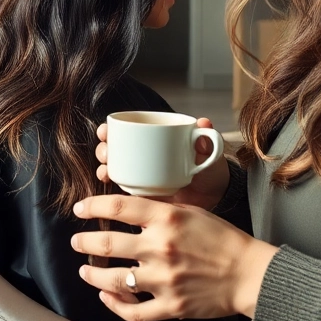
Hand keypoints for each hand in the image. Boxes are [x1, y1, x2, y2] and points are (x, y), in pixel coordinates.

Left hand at [72, 195, 278, 320]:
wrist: (249, 274)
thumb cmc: (222, 239)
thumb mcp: (192, 211)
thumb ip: (159, 208)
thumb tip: (127, 202)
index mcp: (167, 219)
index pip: (118, 207)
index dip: (92, 206)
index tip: (80, 209)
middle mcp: (161, 247)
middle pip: (107, 244)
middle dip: (84, 242)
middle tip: (76, 241)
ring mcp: (164, 279)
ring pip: (113, 279)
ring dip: (92, 274)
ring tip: (85, 270)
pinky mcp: (170, 305)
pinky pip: (132, 310)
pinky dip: (114, 305)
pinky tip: (106, 296)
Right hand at [95, 118, 229, 210]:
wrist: (216, 198)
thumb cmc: (213, 170)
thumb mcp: (210, 154)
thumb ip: (207, 140)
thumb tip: (204, 122)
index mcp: (156, 139)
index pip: (128, 129)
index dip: (111, 128)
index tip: (105, 131)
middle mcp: (145, 154)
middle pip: (115, 147)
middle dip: (103, 148)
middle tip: (105, 153)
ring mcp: (142, 173)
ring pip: (115, 166)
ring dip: (103, 166)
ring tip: (105, 171)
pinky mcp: (143, 193)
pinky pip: (123, 186)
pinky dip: (113, 184)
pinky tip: (109, 184)